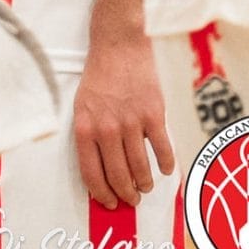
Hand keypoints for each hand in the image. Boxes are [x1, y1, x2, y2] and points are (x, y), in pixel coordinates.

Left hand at [73, 30, 175, 209]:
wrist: (119, 46)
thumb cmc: (100, 78)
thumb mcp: (83, 106)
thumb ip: (91, 136)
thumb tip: (101, 169)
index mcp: (84, 126)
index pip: (91, 172)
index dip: (101, 193)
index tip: (109, 202)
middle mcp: (106, 128)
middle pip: (118, 176)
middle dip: (126, 194)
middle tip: (132, 199)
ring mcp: (131, 122)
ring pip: (141, 168)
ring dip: (145, 183)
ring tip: (146, 186)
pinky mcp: (154, 115)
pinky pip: (162, 150)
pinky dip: (166, 165)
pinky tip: (165, 169)